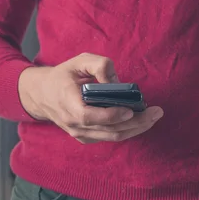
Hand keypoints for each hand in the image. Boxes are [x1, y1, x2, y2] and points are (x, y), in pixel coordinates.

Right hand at [18, 53, 163, 142]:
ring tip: (154, 116)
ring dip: (137, 128)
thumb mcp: (78, 61)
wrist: (42, 95)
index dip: (112, 116)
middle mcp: (74, 124)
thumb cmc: (63, 76)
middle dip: (137, 122)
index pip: (91, 117)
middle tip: (157, 112)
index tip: (130, 110)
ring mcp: (81, 134)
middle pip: (110, 130)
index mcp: (69, 104)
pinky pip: (111, 137)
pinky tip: (141, 121)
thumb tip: (118, 82)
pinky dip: (128, 130)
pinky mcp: (87, 138)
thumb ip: (99, 65)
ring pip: (113, 137)